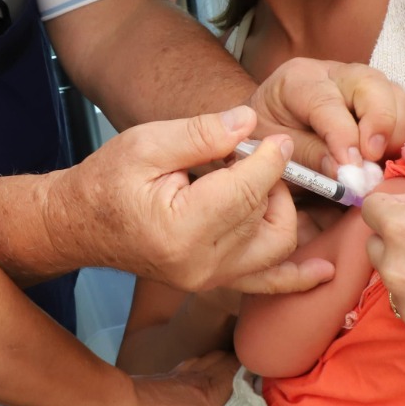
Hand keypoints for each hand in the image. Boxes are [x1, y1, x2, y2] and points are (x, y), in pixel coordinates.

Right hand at [57, 106, 299, 291]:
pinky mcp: (214, 283)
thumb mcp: (145, 143)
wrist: (79, 224)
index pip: (247, 190)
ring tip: (263, 184)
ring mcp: (209, 279)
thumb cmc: (106, 181)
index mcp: (181, 227)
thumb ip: (200, 133)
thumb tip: (249, 121)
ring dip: (283, 212)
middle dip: (274, 182)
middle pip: (268, 219)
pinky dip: (297, 277)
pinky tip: (325, 269)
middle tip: (254, 157)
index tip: (271, 136)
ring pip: (276, 248)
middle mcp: (200, 264)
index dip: (267, 158)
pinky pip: (266, 284)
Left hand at [248, 59, 404, 173]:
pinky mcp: (376, 96)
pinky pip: (401, 108)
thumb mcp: (270, 147)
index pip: (328, 103)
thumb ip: (307, 156)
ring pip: (394, 94)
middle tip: (372, 158)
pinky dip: (400, 134)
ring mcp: (358, 82)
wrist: (265, 122)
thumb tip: (346, 171)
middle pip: (371, 84)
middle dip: (380, 122)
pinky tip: (384, 157)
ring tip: (378, 161)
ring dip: (395, 130)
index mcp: (298, 79)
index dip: (343, 137)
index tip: (351, 167)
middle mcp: (332, 73)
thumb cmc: (265, 134)